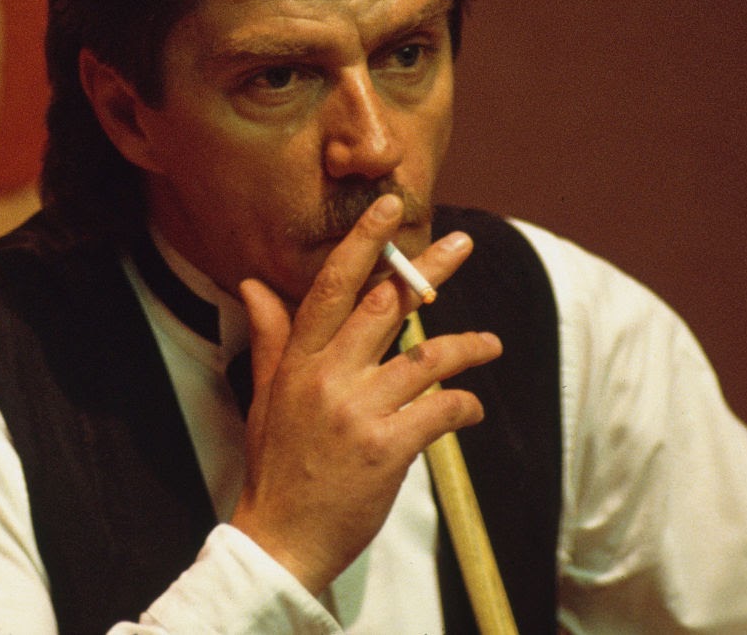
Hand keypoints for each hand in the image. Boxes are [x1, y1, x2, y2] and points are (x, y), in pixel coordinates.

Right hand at [228, 193, 501, 593]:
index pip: (330, 286)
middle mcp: (327, 377)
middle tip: (462, 242)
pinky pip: (441, 411)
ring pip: (426, 358)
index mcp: (298, 361)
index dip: (362, 244)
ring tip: (492, 344)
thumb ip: (271, 337)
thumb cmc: (276, 466)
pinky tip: (472, 408)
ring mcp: (357, 412)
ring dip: (467, 347)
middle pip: (385, 306)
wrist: (282, 538)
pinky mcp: (387, 448)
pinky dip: (464, 406)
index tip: (388, 207)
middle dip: (428, 270)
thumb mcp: (265, 396)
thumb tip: (254, 284)